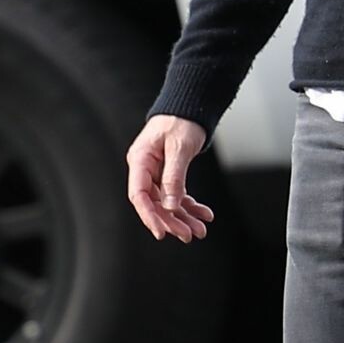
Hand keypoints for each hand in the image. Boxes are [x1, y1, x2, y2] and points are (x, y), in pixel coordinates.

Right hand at [126, 116, 213, 242]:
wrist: (190, 107)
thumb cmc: (182, 121)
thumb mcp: (179, 148)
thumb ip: (174, 177)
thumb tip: (170, 206)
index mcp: (140, 160)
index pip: (139, 195)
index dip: (149, 216)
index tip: (162, 233)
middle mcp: (145, 169)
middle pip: (154, 203)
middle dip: (172, 221)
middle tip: (190, 235)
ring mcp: (156, 172)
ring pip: (167, 202)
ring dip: (183, 217)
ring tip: (201, 230)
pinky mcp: (169, 174)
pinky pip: (177, 195)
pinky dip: (190, 206)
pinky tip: (204, 214)